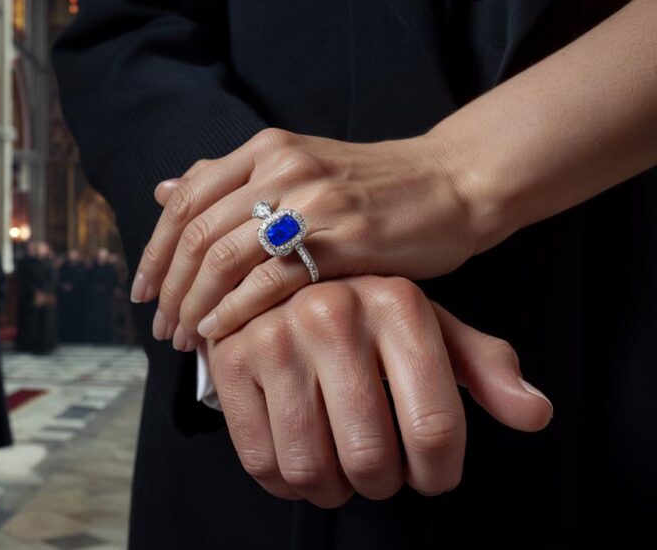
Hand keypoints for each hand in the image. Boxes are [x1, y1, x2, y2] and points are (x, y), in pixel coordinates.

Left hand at [130, 128, 473, 351]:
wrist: (450, 183)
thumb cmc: (369, 187)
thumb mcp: (295, 167)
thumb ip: (230, 180)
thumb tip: (164, 190)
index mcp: (263, 150)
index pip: (185, 202)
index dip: (155, 251)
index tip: (142, 291)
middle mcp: (280, 168)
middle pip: (197, 234)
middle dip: (169, 288)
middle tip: (160, 328)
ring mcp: (311, 203)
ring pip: (224, 259)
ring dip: (194, 306)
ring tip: (185, 338)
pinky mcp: (342, 240)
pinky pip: (269, 281)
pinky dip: (234, 312)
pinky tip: (220, 334)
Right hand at [205, 275, 552, 506]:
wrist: (275, 273)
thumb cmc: (363, 311)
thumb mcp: (429, 327)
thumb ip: (484, 368)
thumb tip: (534, 413)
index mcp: (396, 304)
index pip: (434, 428)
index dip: (438, 472)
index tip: (432, 476)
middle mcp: (331, 315)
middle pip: (371, 458)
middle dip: (383, 484)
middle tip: (381, 472)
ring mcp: (272, 338)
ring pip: (311, 469)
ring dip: (333, 489)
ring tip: (341, 470)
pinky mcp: (228, 362)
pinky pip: (261, 461)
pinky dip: (285, 482)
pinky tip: (300, 459)